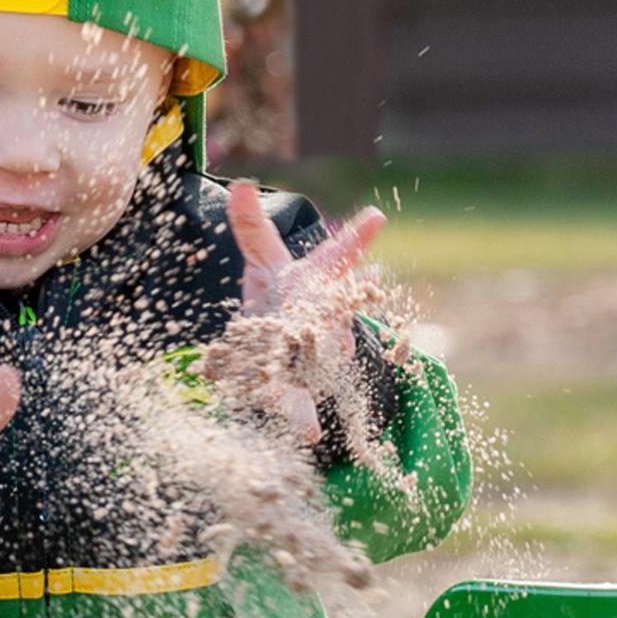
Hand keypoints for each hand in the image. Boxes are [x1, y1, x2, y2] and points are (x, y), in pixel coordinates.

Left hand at [225, 184, 386, 438]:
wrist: (290, 349)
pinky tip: (308, 432)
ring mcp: (320, 350)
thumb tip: (240, 185)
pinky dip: (301, 417)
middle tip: (367, 290)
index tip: (376, 217)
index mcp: (320, 281)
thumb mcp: (265, 261)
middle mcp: (328, 314)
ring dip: (328, 359)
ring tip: (332, 367)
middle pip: (339, 308)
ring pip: (326, 355)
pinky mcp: (300, 384)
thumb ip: (252, 227)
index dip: (356, 237)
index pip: (340, 254)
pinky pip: (298, 402)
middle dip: (349, 304)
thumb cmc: (283, 297)